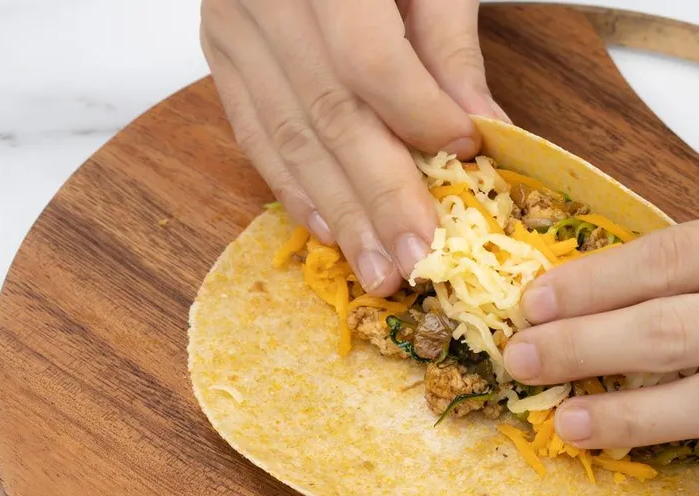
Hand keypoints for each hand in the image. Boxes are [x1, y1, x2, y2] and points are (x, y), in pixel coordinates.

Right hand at [201, 0, 504, 294]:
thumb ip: (447, 38)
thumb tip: (479, 125)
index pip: (367, 59)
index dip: (417, 115)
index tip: (465, 156)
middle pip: (327, 110)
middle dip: (378, 194)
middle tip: (415, 258)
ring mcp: (230, 23)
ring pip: (287, 133)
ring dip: (338, 210)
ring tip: (376, 269)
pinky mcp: (219, 49)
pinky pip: (252, 130)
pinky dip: (293, 185)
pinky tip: (329, 229)